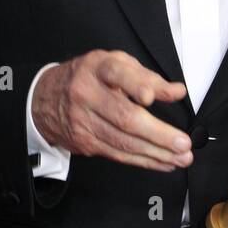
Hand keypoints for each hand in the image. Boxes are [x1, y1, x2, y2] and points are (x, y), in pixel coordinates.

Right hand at [31, 50, 191, 171]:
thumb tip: (176, 92)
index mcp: (98, 68)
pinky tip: (163, 162)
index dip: (135, 85)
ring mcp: (83, 121)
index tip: (150, 97)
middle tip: (182, 143)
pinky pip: (118, 154)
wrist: (45, 99)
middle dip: (158, 134)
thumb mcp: (115, 65)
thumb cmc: (89, 78)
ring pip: (123, 142)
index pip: (117, 75)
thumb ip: (147, 77)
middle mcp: (87, 94)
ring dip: (156, 153)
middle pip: (125, 117)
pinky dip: (143, 160)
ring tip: (181, 157)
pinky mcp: (84, 143)